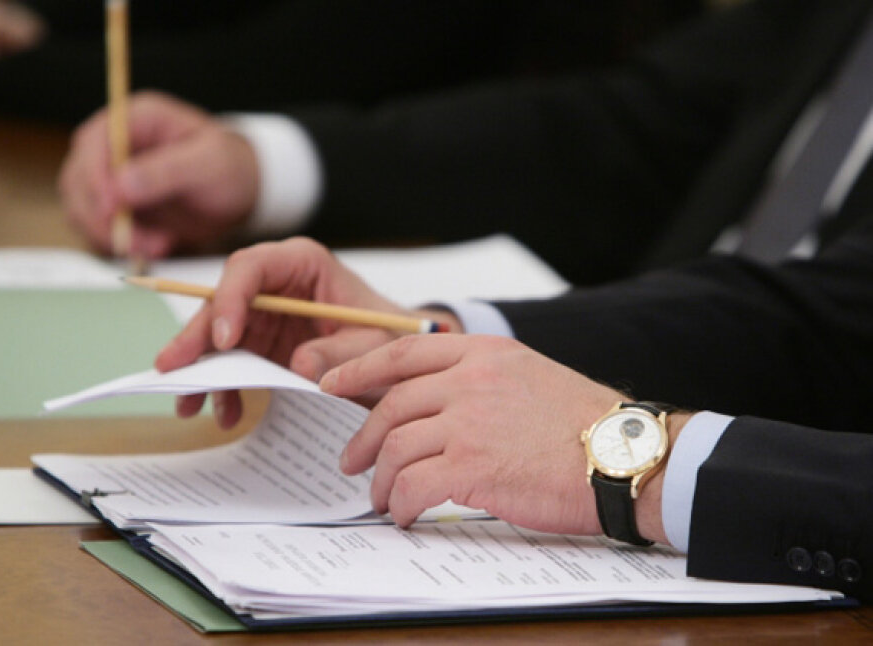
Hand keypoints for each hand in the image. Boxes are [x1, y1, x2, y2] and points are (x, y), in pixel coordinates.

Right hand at [59, 91, 258, 257]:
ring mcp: (110, 178)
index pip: (93, 141)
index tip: (112, 208)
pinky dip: (121, 244)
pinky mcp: (116, 208)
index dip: (94, 176)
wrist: (239, 194)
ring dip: (112, 236)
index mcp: (135, 119)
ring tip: (158, 247)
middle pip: (78, 179)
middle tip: (137, 242)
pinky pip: (100, 230)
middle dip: (101, 216)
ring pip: (84, 210)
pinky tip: (157, 247)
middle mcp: (113, 145)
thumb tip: (120, 186)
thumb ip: (166, 171)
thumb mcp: (208, 163)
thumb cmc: (229, 166)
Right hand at [156, 237, 462, 426]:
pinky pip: (233, 363)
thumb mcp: (377, 343)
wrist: (399, 358)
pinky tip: (225, 413)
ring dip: (202, 370)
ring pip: (218, 335)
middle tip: (170, 369)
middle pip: (222, 302)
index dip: (229, 299)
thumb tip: (299, 366)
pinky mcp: (263, 344)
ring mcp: (265, 315)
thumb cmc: (392, 337)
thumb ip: (341, 350)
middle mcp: (276, 284)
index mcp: (303, 264)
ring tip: (189, 404)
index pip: (250, 268)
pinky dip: (226, 389)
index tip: (224, 340)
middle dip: (196, 337)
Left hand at [320, 333, 668, 540]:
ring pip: (395, 447)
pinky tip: (405, 515)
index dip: (359, 368)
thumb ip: (479, 380)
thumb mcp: (528, 376)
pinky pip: (413, 484)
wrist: (625, 454)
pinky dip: (400, 503)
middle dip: (361, 438)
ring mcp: (471, 421)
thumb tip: (432, 406)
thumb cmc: (584, 424)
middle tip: (351, 461)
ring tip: (383, 498)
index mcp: (485, 353)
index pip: (403, 351)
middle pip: (391, 404)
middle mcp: (472, 380)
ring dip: (381, 479)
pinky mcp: (474, 466)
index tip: (333, 384)